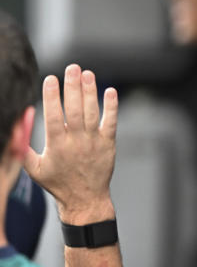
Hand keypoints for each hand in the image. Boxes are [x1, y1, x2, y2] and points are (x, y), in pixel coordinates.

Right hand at [24, 65, 116, 224]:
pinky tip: (110, 91)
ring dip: (90, 92)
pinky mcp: (108, 144)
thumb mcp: (33, 168)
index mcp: (56, 146)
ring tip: (88, 74)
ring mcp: (94, 142)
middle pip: (74, 109)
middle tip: (72, 68)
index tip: (50, 79)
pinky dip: (111, 107)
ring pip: (92, 112)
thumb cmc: (57, 183)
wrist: (85, 198)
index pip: (53, 116)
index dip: (51, 96)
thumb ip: (23, 146)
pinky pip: (111, 122)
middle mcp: (76, 141)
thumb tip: (16, 125)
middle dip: (72, 87)